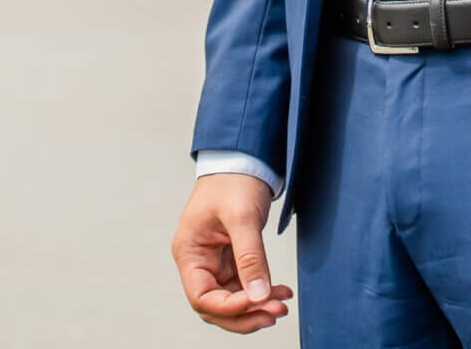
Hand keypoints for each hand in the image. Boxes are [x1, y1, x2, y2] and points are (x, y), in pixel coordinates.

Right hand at [172, 174, 291, 331]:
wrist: (244, 157)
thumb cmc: (234, 179)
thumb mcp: (242, 216)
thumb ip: (250, 257)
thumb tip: (260, 296)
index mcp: (189, 252)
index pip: (201, 297)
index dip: (228, 308)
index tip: (256, 302)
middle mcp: (198, 261)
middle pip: (216, 306)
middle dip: (246, 313)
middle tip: (275, 311)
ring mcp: (215, 262)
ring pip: (232, 300)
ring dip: (257, 306)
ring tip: (282, 304)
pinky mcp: (232, 259)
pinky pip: (244, 286)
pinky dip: (262, 292)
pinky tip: (281, 292)